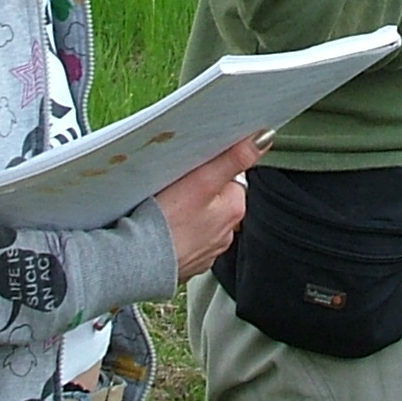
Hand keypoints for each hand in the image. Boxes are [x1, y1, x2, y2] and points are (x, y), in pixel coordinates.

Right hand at [156, 135, 265, 281]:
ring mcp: (206, 250)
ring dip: (187, 213)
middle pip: (216, 199)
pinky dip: (176, 233)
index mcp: (235, 209)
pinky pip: (185, 240)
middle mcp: (226, 233)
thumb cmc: (168, 222)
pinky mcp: (187, 262)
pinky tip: (163, 229)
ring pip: (200, 220)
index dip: (211, 168)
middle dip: (199, 191)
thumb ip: (234, 158)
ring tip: (167, 208)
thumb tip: (263, 138)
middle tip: (176, 187)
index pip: (231, 178)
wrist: (138, 262)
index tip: (193, 170)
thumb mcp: (204, 180)